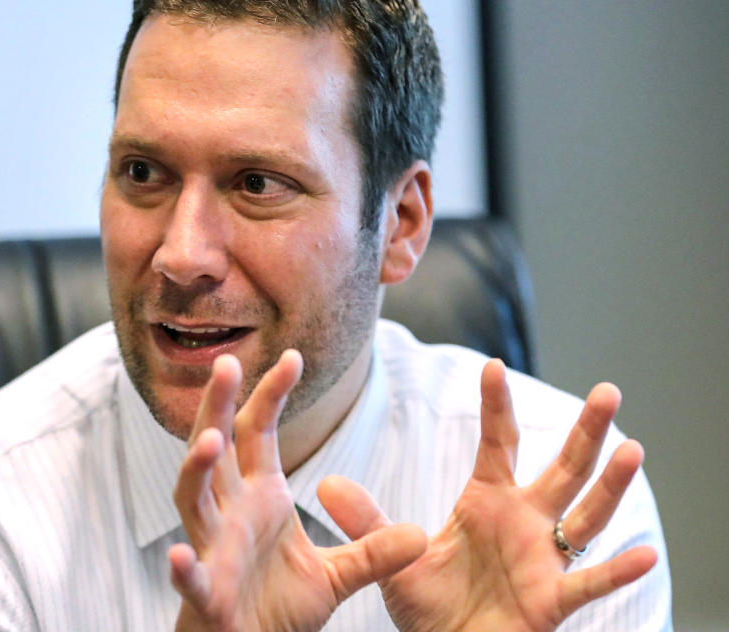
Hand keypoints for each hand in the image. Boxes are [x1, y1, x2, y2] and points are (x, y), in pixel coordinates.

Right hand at [169, 350, 427, 631]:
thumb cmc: (278, 606)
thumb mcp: (337, 576)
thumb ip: (372, 551)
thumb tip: (422, 533)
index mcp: (258, 497)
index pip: (258, 432)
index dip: (271, 394)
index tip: (293, 357)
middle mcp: (230, 513)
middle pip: (216, 447)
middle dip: (218, 406)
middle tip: (226, 364)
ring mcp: (214, 549)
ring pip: (195, 499)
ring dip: (196, 470)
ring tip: (210, 440)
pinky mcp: (207, 594)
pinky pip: (191, 577)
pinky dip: (184, 567)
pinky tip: (177, 555)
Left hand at [318, 359, 657, 631]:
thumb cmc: (430, 607)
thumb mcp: (394, 560)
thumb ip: (368, 522)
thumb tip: (325, 485)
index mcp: (487, 502)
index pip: (499, 443)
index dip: (496, 405)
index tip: (491, 364)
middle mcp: (525, 522)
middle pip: (562, 468)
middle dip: (585, 431)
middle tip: (608, 391)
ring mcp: (543, 560)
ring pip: (585, 516)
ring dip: (611, 486)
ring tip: (632, 449)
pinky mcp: (550, 601)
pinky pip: (587, 584)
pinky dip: (616, 572)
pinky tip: (646, 554)